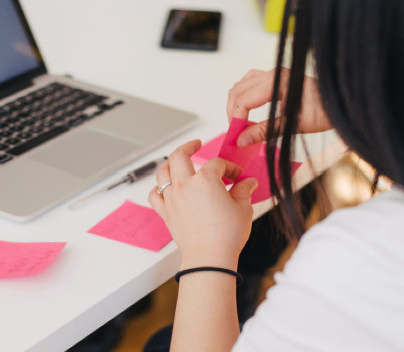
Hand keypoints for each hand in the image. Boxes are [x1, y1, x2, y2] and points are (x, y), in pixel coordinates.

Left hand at [148, 140, 258, 269]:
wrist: (209, 259)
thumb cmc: (227, 235)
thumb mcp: (243, 208)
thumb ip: (244, 190)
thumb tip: (248, 182)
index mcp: (206, 180)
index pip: (218, 164)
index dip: (229, 167)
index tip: (237, 176)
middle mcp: (185, 185)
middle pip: (180, 156)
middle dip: (188, 146)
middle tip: (196, 144)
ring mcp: (173, 198)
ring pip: (163, 172)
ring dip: (170, 163)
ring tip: (177, 161)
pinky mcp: (166, 213)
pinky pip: (155, 195)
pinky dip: (158, 188)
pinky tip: (165, 188)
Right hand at [226, 68, 331, 146]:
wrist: (341, 104)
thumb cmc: (323, 113)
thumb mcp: (292, 125)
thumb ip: (264, 131)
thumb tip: (241, 140)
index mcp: (276, 81)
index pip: (244, 100)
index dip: (236, 119)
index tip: (235, 137)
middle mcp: (273, 73)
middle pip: (238, 91)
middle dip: (233, 112)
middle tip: (236, 133)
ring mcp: (275, 73)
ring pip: (242, 85)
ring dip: (237, 103)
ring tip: (240, 124)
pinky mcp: (277, 78)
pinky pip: (251, 82)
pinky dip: (244, 96)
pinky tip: (248, 110)